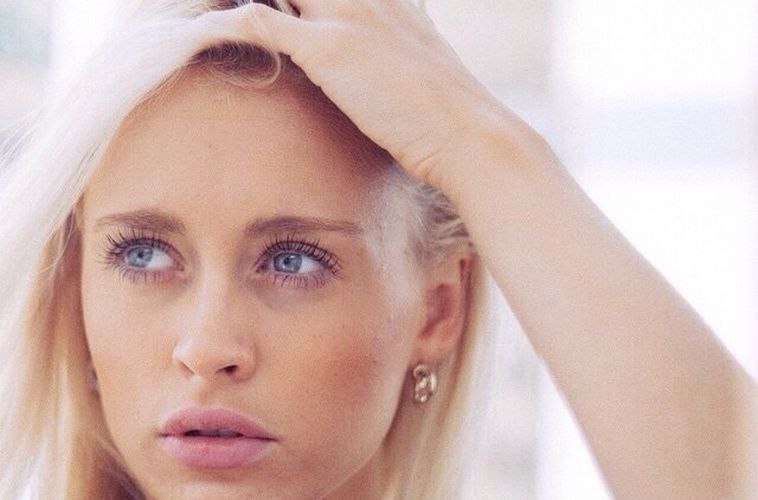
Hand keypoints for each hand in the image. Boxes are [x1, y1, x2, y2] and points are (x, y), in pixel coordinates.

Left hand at [199, 0, 510, 191]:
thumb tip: (373, 62)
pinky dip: (223, 24)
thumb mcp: (420, 64)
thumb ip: (396, 45)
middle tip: (211, 5)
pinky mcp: (329, 48)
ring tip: (193, 8)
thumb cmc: (447, 112)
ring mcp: (345, 13)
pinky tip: (198, 31)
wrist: (469, 135)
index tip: (272, 7)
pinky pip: (257, 22)